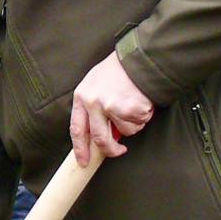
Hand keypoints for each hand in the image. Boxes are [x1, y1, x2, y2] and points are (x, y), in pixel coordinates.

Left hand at [69, 50, 152, 164]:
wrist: (137, 58)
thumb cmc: (116, 71)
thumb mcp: (94, 85)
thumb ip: (91, 108)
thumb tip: (95, 134)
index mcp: (82, 97)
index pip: (76, 129)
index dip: (80, 149)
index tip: (83, 161)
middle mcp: (94, 103)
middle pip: (100, 138)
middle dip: (111, 149)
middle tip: (118, 151)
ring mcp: (112, 106)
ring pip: (125, 131)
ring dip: (133, 123)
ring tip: (134, 105)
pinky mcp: (129, 108)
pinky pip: (139, 122)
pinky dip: (144, 116)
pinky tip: (142, 101)